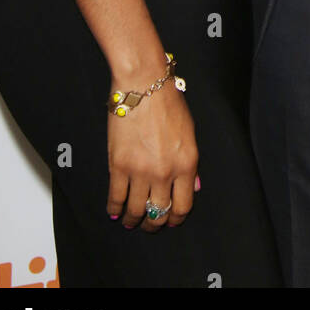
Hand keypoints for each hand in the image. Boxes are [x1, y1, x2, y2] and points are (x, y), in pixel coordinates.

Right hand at [106, 73, 198, 231]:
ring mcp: (141, 171)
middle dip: (154, 223)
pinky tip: (114, 211)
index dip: (176, 218)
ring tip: (130, 221)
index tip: (171, 221)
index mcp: (186, 164)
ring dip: (133, 220)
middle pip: (159, 212)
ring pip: (136, 209)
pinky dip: (115, 208)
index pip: (183, 205)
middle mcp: (165, 172)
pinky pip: (116, 197)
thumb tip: (194, 187)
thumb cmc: (168, 103)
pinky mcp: (119, 165)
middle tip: (149, 225)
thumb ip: (190, 163)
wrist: (143, 84)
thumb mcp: (189, 132)